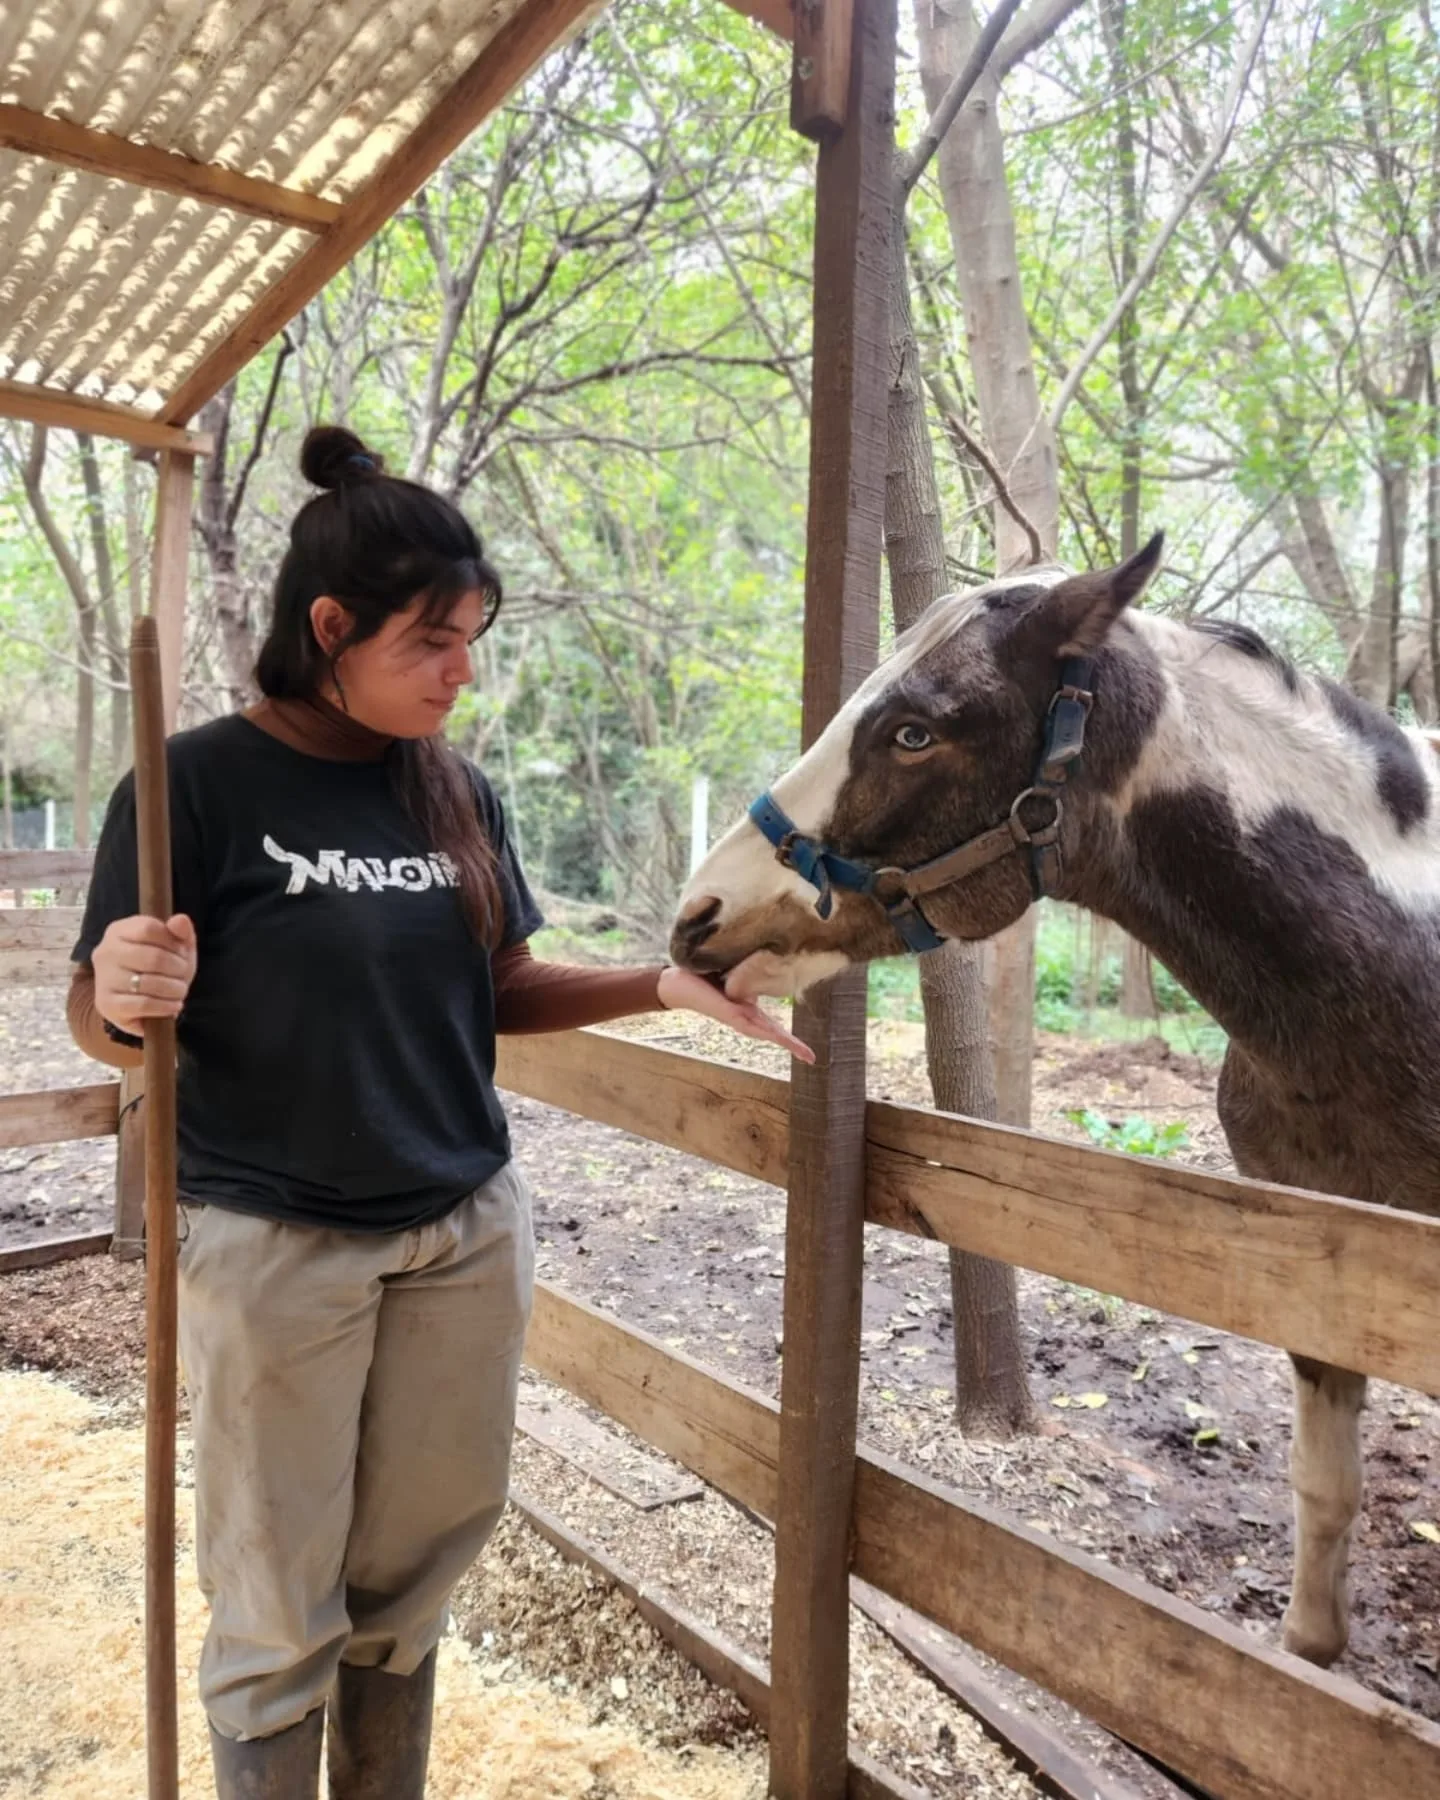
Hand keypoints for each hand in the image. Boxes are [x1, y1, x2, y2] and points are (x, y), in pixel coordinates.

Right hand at [92, 914, 197, 1033]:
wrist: (143, 1006)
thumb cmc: (161, 970)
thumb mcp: (176, 947)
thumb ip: (181, 932)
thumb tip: (181, 920)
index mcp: (119, 930)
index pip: (149, 929)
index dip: (173, 943)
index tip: (182, 953)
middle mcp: (106, 951)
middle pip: (153, 957)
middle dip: (178, 969)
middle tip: (184, 976)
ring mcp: (103, 978)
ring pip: (148, 982)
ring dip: (174, 989)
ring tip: (180, 991)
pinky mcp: (106, 1004)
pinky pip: (143, 1004)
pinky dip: (165, 1006)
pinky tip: (174, 1005)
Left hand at [656, 965, 815, 1063]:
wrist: (676, 983)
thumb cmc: (703, 976)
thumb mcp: (734, 973)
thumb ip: (749, 971)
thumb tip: (768, 957)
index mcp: (748, 1009)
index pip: (773, 1024)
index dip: (790, 1035)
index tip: (808, 1049)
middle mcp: (744, 1016)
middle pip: (773, 1033)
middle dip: (793, 1045)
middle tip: (812, 1058)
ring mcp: (736, 1017)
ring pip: (764, 1032)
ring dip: (783, 1042)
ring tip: (802, 1053)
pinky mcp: (726, 1013)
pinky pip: (747, 1023)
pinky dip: (762, 1030)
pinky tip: (773, 1036)